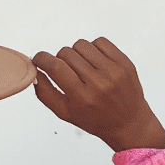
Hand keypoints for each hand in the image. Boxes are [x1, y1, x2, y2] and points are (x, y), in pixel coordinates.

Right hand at [32, 38, 164, 151]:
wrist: (129, 123)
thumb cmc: (96, 120)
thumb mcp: (65, 113)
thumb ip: (45, 93)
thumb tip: (35, 71)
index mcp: (82, 97)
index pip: (55, 67)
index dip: (42, 59)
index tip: (38, 59)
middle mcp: (99, 82)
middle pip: (66, 53)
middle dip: (60, 59)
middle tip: (66, 71)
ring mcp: (113, 70)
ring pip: (81, 45)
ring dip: (77, 53)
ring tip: (82, 68)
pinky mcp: (124, 62)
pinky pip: (99, 41)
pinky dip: (93, 48)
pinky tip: (95, 62)